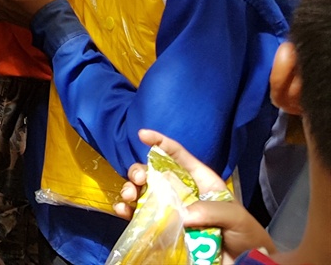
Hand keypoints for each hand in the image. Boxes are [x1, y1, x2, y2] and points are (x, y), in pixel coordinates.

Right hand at [116, 131, 272, 262]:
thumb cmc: (245, 235)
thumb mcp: (235, 217)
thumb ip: (211, 210)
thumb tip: (180, 212)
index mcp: (200, 182)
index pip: (179, 156)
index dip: (160, 142)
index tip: (142, 135)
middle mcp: (182, 193)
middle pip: (153, 173)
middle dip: (139, 171)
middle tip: (138, 180)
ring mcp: (171, 211)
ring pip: (142, 193)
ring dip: (130, 190)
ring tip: (130, 196)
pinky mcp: (164, 230)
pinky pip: (140, 217)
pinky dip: (127, 212)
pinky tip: (123, 211)